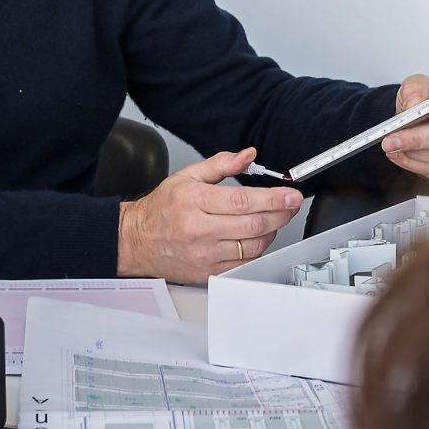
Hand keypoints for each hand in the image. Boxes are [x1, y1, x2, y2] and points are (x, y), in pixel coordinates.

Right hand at [116, 147, 302, 282]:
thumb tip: (247, 156)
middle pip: (254, 224)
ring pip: (253, 246)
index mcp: (195, 202)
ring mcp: (205, 255)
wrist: (136, 241)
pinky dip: (257, 250)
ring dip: (272, 231)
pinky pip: (243, 263)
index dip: (273, 198)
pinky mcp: (207, 272)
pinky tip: (257, 237)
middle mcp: (200, 230)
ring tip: (274, 218)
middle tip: (292, 204)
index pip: (243, 201)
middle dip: (281, 213)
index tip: (291, 194)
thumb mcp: (186, 176)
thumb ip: (220, 164)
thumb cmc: (160, 209)